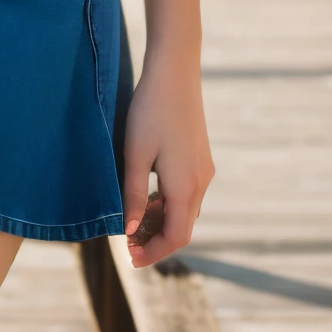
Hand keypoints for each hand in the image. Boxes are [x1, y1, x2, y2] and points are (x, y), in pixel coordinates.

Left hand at [121, 53, 213, 268]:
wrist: (175, 73)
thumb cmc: (150, 111)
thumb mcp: (135, 155)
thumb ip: (134, 195)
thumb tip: (131, 231)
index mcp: (185, 186)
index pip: (176, 237)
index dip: (154, 252)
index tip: (130, 258)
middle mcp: (201, 182)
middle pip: (183, 228)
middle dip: (156, 241)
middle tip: (127, 242)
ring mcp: (203, 170)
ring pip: (186, 211)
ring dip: (162, 223)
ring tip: (134, 220)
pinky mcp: (200, 158)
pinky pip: (187, 194)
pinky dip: (169, 205)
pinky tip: (149, 196)